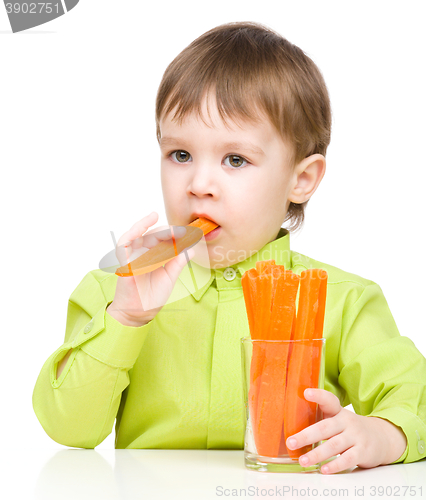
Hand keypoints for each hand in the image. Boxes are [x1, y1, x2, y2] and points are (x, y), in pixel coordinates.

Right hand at [107, 212, 194, 325]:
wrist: (140, 313)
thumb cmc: (151, 297)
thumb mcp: (169, 277)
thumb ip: (178, 263)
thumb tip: (190, 250)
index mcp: (154, 256)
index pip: (163, 239)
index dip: (175, 234)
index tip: (188, 233)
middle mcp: (142, 254)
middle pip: (154, 235)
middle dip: (168, 231)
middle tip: (182, 232)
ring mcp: (132, 256)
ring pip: (139, 234)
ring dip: (149, 226)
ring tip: (161, 222)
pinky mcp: (124, 261)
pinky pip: (124, 243)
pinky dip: (132, 232)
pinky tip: (143, 226)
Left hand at [286, 388, 407, 473]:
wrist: (383, 438)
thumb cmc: (351, 429)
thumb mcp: (339, 419)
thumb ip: (321, 421)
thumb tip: (294, 430)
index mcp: (338, 412)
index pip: (328, 400)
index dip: (318, 395)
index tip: (305, 392)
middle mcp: (347, 422)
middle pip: (325, 427)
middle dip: (306, 435)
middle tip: (290, 442)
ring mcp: (356, 436)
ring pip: (334, 445)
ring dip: (317, 454)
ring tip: (303, 461)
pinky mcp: (363, 452)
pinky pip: (348, 459)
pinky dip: (335, 465)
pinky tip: (324, 469)